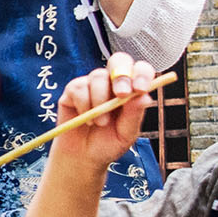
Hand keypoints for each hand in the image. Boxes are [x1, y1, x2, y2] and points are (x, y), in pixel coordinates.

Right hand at [46, 56, 154, 172]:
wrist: (83, 156)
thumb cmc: (108, 144)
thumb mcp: (126, 134)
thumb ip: (134, 115)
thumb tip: (144, 96)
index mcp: (131, 90)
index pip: (140, 70)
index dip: (142, 74)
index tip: (140, 89)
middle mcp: (113, 82)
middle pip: (119, 60)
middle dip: (121, 75)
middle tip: (121, 94)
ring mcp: (92, 84)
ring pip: (97, 76)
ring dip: (100, 101)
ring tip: (100, 123)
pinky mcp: (73, 89)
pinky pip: (78, 87)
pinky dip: (83, 105)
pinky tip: (85, 118)